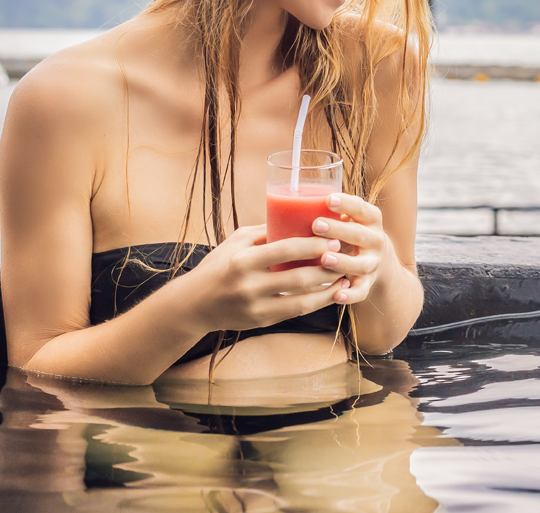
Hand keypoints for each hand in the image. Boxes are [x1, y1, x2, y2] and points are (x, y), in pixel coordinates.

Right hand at [183, 224, 348, 331]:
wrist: (194, 304)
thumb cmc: (218, 266)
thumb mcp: (236, 242)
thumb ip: (265, 232)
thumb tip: (298, 217)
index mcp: (243, 261)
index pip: (285, 250)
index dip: (313, 245)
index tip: (333, 238)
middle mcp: (250, 286)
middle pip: (299, 277)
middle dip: (327, 267)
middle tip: (345, 256)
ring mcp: (256, 307)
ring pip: (302, 300)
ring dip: (328, 289)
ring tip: (346, 276)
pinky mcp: (262, 322)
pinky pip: (296, 312)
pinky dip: (316, 303)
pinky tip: (331, 293)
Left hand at [311, 194, 392, 305]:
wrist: (376, 259)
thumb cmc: (350, 232)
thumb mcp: (347, 219)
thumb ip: (328, 212)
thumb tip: (286, 204)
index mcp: (370, 219)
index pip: (361, 208)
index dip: (346, 204)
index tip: (327, 199)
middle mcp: (375, 240)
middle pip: (360, 234)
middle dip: (339, 230)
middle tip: (316, 225)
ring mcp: (373, 263)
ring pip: (361, 264)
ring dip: (343, 262)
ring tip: (324, 259)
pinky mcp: (368, 283)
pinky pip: (361, 291)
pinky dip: (351, 294)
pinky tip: (337, 296)